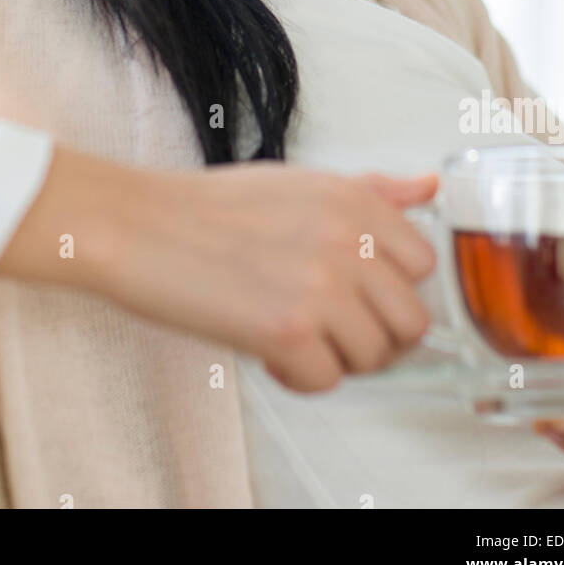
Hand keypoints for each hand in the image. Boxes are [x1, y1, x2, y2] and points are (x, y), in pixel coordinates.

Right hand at [97, 162, 439, 392]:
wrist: (137, 225)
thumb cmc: (207, 207)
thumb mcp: (299, 183)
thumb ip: (370, 191)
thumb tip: (426, 187)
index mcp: (353, 199)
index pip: (422, 264)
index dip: (389, 288)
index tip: (356, 293)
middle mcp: (347, 239)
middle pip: (412, 319)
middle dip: (374, 334)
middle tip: (329, 329)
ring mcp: (321, 285)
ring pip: (374, 356)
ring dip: (336, 358)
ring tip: (293, 336)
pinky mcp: (287, 330)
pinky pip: (327, 381)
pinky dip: (299, 378)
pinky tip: (268, 352)